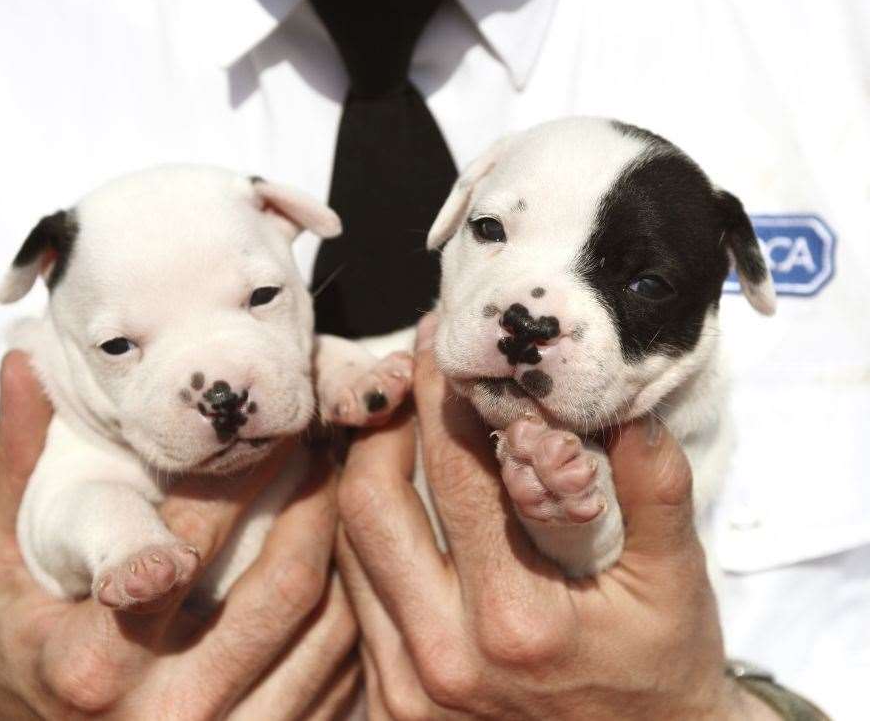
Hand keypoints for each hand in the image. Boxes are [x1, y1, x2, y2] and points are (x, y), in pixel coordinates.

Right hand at [0, 352, 357, 719]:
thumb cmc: (17, 650)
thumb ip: (10, 470)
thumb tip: (22, 365)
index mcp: (94, 663)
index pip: (190, 546)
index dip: (239, 476)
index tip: (268, 424)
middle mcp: (170, 713)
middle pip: (286, 585)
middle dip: (316, 498)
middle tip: (324, 444)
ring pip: (332, 631)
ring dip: (348, 549)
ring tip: (342, 491)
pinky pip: (343, 677)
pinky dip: (356, 613)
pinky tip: (348, 564)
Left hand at [334, 315, 775, 719]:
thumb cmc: (659, 669)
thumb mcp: (677, 582)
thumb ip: (653, 487)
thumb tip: (624, 403)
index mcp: (517, 622)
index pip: (457, 476)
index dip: (441, 395)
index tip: (437, 342)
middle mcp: (446, 659)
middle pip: (368, 505)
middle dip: (380, 428)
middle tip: (405, 384)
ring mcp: (409, 688)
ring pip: (348, 547)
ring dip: (364, 476)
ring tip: (397, 431)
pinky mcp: (390, 704)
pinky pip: (354, 594)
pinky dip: (366, 536)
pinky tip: (396, 503)